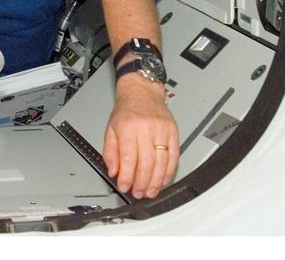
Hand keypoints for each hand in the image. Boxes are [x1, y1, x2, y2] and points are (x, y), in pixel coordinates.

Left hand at [102, 77, 178, 198]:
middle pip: (147, 163)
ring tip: (151, 191)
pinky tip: (163, 180)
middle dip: (143, 183)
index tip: (125, 187)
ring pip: (162, 162)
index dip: (127, 177)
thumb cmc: (126, 109)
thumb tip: (114, 171)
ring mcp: (162, 130)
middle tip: (139, 193)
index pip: (129, 158)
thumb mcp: (111, 128)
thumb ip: (110, 152)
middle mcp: (146, 128)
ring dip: (157, 181)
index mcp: (128, 127)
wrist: (142, 90)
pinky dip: (169, 171)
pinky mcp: (173, 131)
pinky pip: (174, 156)